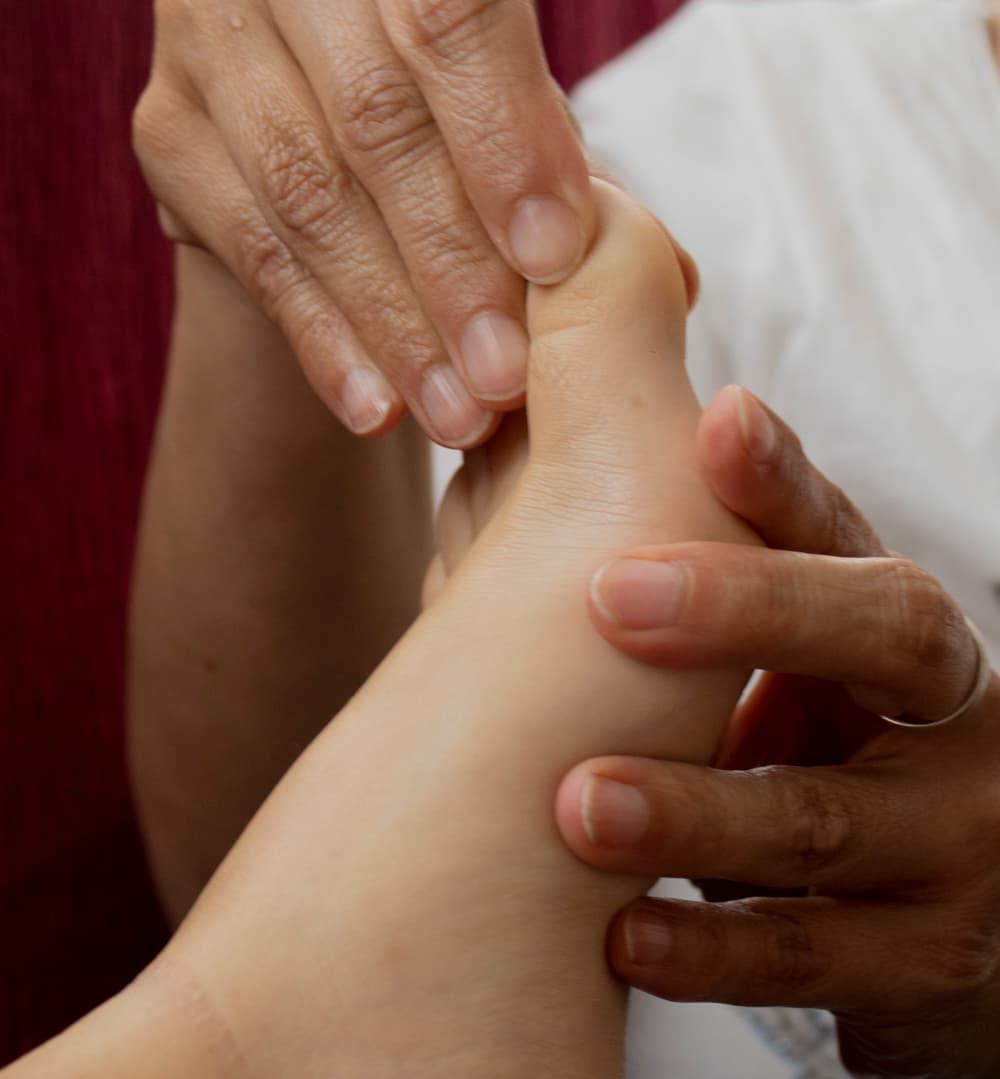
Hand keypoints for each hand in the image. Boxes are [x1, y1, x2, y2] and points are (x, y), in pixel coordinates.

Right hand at [134, 0, 592, 446]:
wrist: (312, 98)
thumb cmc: (444, 101)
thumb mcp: (513, 108)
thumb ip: (571, 176)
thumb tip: (669, 276)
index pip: (449, 18)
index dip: (505, 139)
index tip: (554, 258)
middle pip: (375, 121)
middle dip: (451, 264)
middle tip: (506, 377)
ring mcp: (210, 46)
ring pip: (306, 195)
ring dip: (392, 323)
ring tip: (460, 416)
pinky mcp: (168, 135)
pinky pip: (252, 252)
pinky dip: (322, 339)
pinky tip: (376, 410)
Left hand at [556, 386, 999, 1077]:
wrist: (920, 901)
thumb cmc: (814, 743)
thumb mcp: (782, 658)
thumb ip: (690, 575)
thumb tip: (518, 467)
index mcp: (889, 618)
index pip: (839, 529)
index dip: (778, 478)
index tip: (709, 423)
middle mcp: (948, 708)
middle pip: (884, 631)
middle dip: (750, 607)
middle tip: (608, 595)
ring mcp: (955, 836)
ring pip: (826, 816)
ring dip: (695, 809)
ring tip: (578, 802)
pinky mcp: (932, 957)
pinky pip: (815, 954)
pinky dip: (712, 948)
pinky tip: (620, 935)